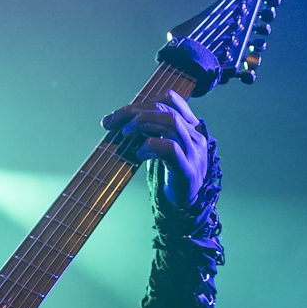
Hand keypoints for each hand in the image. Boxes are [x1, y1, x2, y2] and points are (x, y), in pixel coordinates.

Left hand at [102, 88, 208, 207]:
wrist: (188, 207)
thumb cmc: (172, 176)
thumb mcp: (165, 148)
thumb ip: (153, 132)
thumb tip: (123, 121)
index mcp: (191, 126)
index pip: (170, 99)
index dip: (143, 101)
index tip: (120, 113)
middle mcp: (195, 135)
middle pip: (165, 109)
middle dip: (134, 111)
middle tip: (111, 122)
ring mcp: (193, 152)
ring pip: (170, 122)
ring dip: (142, 123)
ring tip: (124, 133)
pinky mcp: (187, 169)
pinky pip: (170, 148)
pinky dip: (150, 145)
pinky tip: (139, 153)